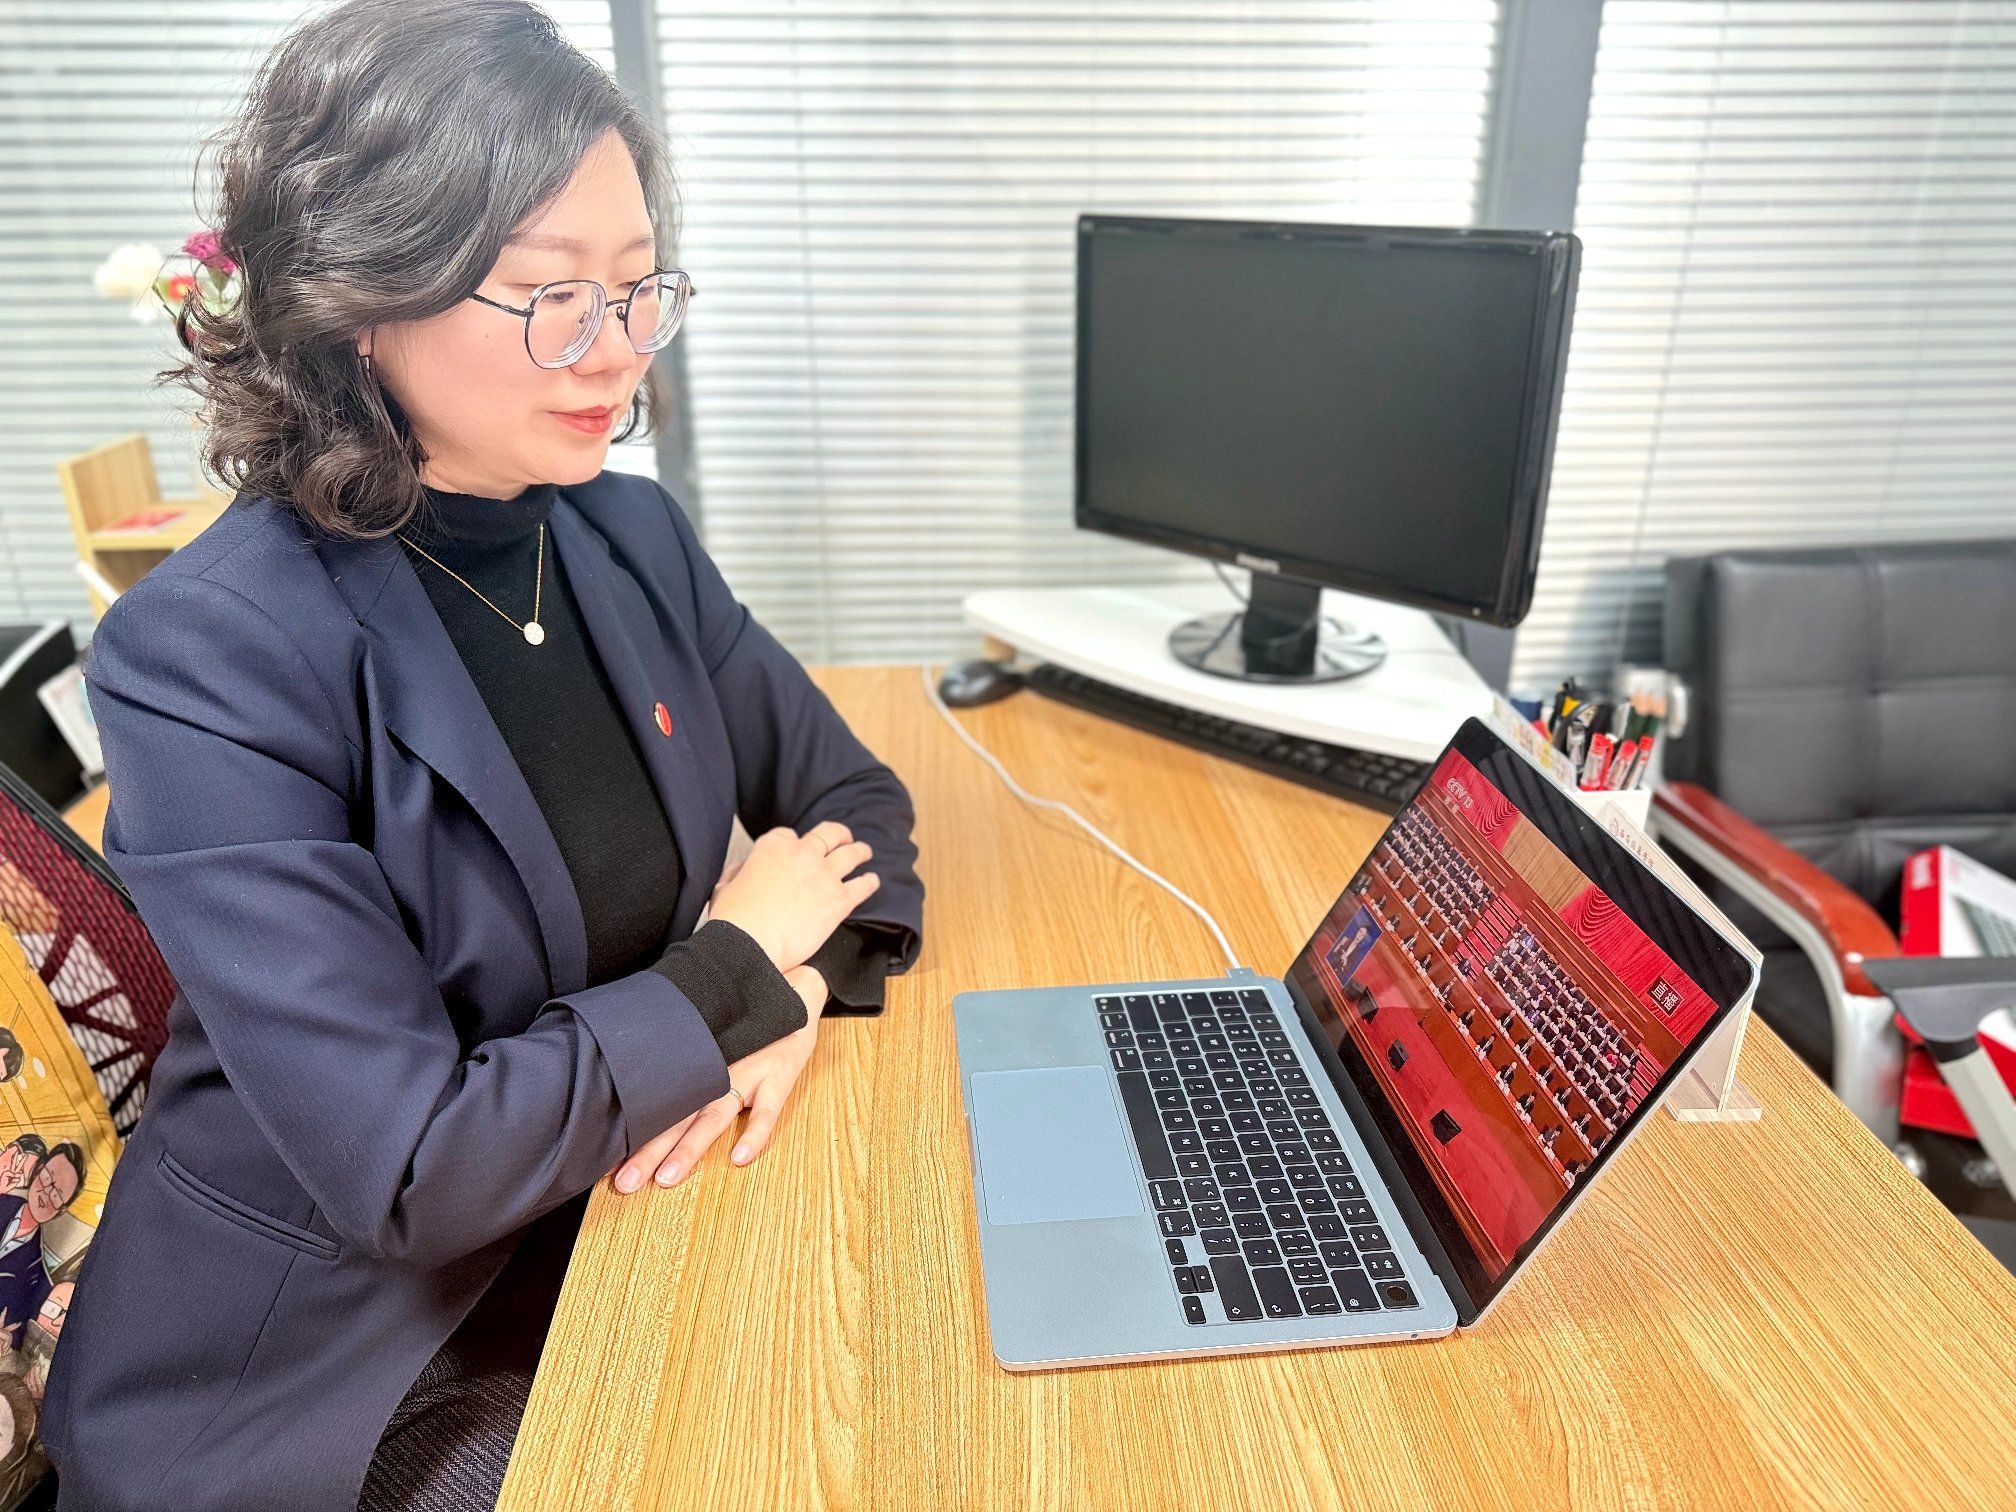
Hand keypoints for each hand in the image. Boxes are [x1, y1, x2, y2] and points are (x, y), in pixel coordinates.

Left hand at [610, 963, 829, 1191]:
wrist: (794, 989)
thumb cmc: (749, 1018)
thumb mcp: (714, 1033)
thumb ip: (686, 1058)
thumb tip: (643, 1086)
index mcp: (697, 1066)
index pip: (659, 1104)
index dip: (635, 1135)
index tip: (607, 1164)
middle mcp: (717, 1072)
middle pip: (678, 1116)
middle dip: (651, 1152)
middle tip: (626, 1183)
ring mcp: (749, 1074)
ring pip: (715, 1115)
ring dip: (691, 1147)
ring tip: (668, 1178)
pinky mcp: (780, 1075)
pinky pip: (768, 1109)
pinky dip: (756, 1132)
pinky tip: (740, 1157)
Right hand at [706, 821, 879, 973]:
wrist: (750, 947)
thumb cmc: (733, 922)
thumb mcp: (724, 886)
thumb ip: (739, 872)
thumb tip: (744, 869)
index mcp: (773, 846)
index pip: (789, 835)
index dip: (794, 844)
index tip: (798, 852)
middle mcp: (802, 853)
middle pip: (829, 834)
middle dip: (839, 835)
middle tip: (844, 838)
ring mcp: (824, 875)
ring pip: (852, 854)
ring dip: (860, 851)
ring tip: (865, 852)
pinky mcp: (839, 900)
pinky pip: (863, 885)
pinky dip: (869, 882)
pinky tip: (872, 881)